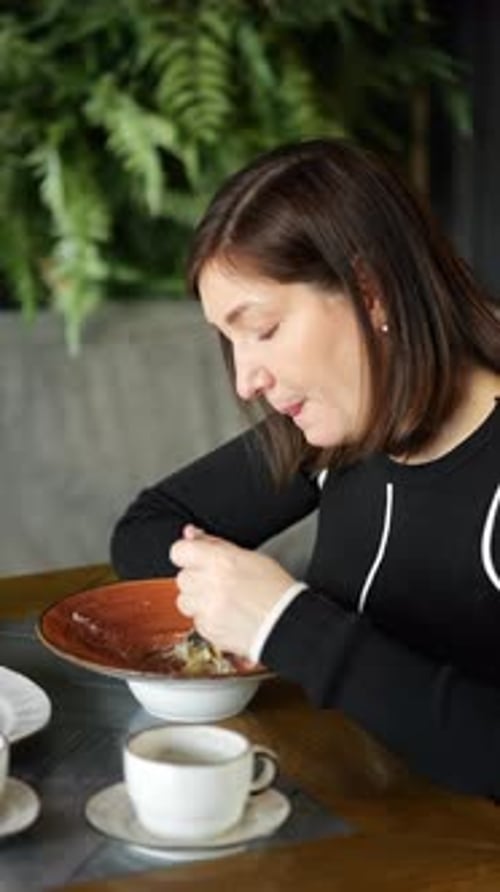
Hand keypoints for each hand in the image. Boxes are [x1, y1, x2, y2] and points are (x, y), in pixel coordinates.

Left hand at [169, 525, 294, 657]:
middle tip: (218, 581)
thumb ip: (215, 544)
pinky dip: (207, 617)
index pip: (179, 551)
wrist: (286, 624)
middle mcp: (209, 585)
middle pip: (181, 577)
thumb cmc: (275, 589)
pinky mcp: (207, 630)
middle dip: (196, 578)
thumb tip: (191, 534)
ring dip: (198, 599)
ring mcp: (207, 609)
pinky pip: (196, 620)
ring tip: (221, 599)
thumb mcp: (249, 556)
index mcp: (220, 561)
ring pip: (184, 600)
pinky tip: (226, 613)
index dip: (188, 553)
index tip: (194, 557)